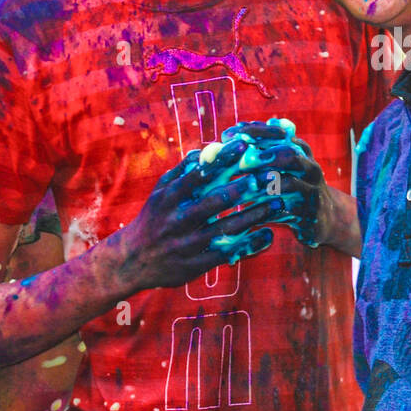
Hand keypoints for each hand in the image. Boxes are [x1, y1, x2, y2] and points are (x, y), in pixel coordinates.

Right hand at [116, 138, 283, 290]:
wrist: (131, 261)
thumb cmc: (153, 219)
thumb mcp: (160, 192)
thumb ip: (183, 171)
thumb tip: (209, 149)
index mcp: (170, 197)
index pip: (199, 175)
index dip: (222, 160)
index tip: (245, 145)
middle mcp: (178, 219)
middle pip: (215, 201)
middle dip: (245, 187)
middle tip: (271, 176)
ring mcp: (188, 244)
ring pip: (226, 227)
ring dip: (255, 215)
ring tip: (278, 202)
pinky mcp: (196, 265)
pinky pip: (227, 253)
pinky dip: (249, 245)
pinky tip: (269, 234)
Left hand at [219, 119, 332, 247]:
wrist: (325, 219)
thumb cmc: (291, 189)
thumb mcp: (281, 167)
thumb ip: (258, 152)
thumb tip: (222, 141)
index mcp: (301, 151)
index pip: (279, 133)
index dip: (254, 132)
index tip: (228, 135)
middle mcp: (309, 167)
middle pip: (289, 154)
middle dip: (262, 155)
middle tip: (239, 159)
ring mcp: (312, 191)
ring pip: (289, 183)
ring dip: (262, 183)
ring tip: (241, 185)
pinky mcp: (310, 215)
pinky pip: (287, 211)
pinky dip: (266, 211)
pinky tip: (245, 214)